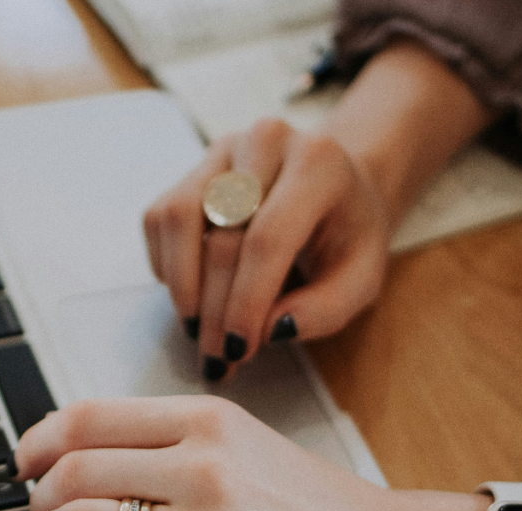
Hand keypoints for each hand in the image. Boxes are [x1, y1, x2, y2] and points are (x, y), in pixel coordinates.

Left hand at [12, 396, 501, 510]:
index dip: (39, 441)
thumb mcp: (248, 444)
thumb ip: (172, 441)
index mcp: (210, 422)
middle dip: (36, 499)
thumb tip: (84, 454)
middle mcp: (206, 469)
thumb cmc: (321, 507)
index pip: (89, 417)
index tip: (24, 462)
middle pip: (74, 472)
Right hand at [143, 120, 390, 380]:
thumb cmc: (348, 234)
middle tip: (217, 357)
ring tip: (197, 328)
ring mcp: (223, 150)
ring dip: (182, 285)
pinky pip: (159, 218)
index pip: (268, 237)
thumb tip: (270, 329)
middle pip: (222, 236)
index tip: (238, 349)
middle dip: (215, 309)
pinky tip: (192, 292)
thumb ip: (326, 309)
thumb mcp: (361, 278)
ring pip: (178, 218)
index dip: (246, 300)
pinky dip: (167, 264)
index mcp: (318, 164)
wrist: (336, 185)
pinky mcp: (193, 167)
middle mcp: (266, 142)